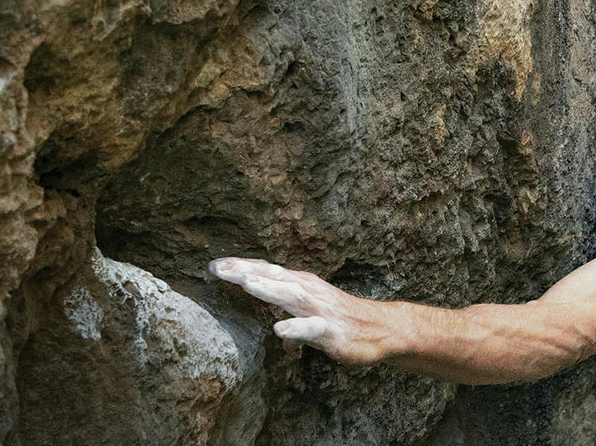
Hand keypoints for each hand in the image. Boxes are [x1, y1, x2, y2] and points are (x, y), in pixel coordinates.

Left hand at [209, 257, 392, 365]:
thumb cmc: (340, 318)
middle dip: (245, 271)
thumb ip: (285, 306)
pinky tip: (279, 329)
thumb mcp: (308, 308)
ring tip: (246, 283)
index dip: (241, 266)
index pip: (266, 271)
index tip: (214, 264)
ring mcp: (319, 310)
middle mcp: (308, 290)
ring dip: (268, 289)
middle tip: (218, 267)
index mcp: (300, 283)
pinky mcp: (331, 331)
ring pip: (290, 296)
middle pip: (273, 277)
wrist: (380, 329)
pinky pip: (311, 329)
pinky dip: (295, 328)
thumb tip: (271, 320)